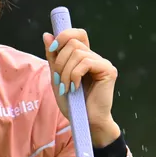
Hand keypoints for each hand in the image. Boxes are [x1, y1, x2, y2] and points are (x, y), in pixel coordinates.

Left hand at [43, 28, 120, 144]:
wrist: (85, 122)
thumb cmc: (73, 104)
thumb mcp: (57, 78)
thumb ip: (53, 58)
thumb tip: (47, 35)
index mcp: (84, 58)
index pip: (77, 34)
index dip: (64, 35)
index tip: (53, 49)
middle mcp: (95, 58)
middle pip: (73, 42)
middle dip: (60, 61)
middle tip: (59, 80)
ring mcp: (103, 63)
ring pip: (78, 53)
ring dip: (66, 72)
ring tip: (66, 88)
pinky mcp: (108, 70)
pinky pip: (86, 62)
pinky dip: (75, 75)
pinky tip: (75, 88)